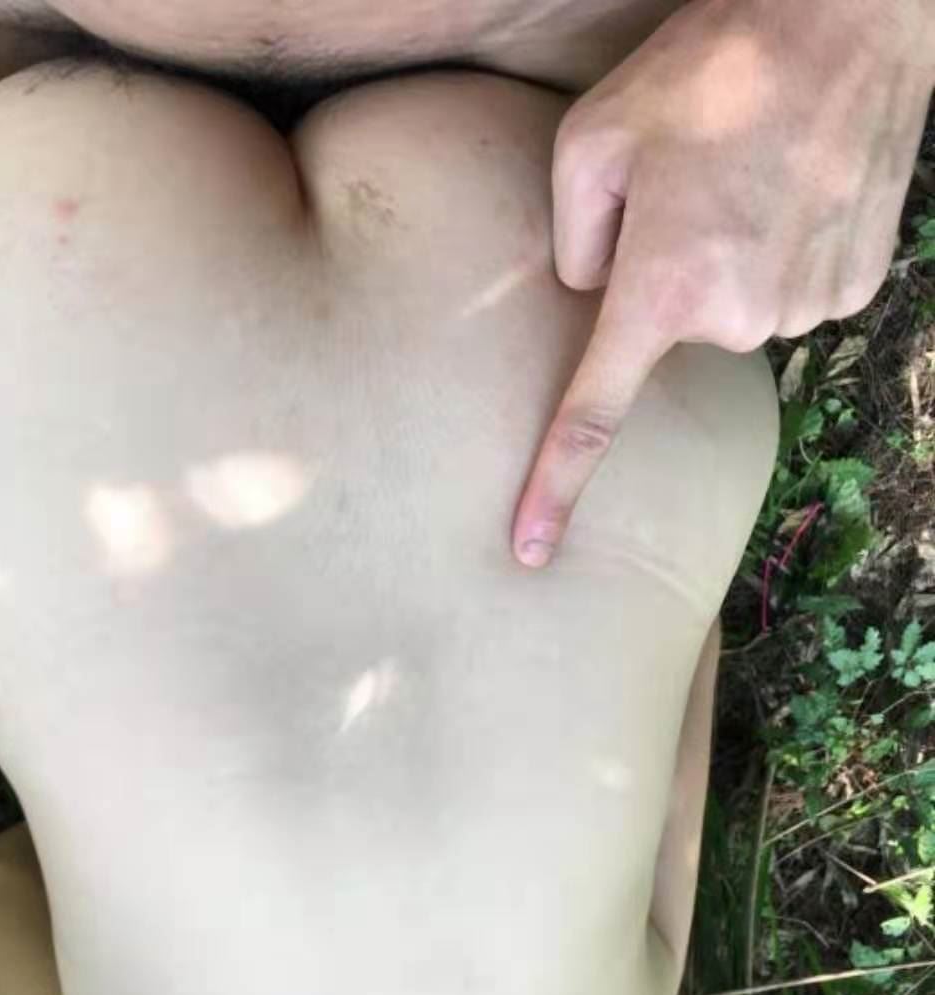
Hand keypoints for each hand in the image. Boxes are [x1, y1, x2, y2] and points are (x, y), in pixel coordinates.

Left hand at [512, 0, 933, 567]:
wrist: (851, 15)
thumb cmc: (709, 65)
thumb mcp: (591, 137)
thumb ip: (568, 239)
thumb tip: (587, 294)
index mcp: (661, 288)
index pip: (595, 417)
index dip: (556, 488)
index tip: (530, 550)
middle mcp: (739, 317)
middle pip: (674, 333)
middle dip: (667, 275)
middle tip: (693, 188)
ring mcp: (807, 306)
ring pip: (737, 314)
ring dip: (730, 260)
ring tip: (750, 175)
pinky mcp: (855, 288)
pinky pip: (792, 295)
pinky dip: (783, 254)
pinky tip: (793, 189)